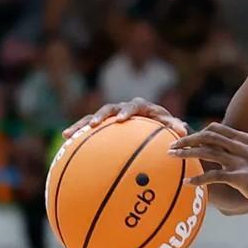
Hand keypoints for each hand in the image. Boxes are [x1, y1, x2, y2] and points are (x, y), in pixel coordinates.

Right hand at [62, 97, 188, 137]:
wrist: (155, 123)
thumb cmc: (166, 126)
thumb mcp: (173, 127)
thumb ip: (176, 127)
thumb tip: (182, 131)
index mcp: (142, 107)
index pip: (135, 106)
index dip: (128, 111)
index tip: (123, 119)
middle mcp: (124, 109)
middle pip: (110, 108)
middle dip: (103, 115)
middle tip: (97, 124)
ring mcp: (112, 116)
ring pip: (94, 118)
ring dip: (82, 125)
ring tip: (68, 134)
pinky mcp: (103, 125)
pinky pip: (88, 129)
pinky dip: (77, 133)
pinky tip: (64, 140)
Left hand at [168, 123, 247, 208]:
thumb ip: (239, 151)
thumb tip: (220, 152)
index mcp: (244, 140)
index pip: (216, 128)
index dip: (197, 131)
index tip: (184, 137)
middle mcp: (241, 147)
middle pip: (208, 136)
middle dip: (187, 139)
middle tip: (172, 145)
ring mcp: (241, 161)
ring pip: (207, 152)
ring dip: (187, 153)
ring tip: (173, 157)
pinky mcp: (240, 177)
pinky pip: (214, 176)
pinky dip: (198, 178)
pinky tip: (187, 182)